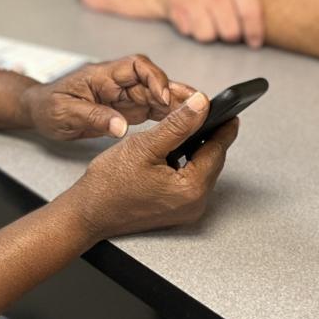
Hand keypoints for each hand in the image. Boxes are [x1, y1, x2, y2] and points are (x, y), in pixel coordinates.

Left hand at [22, 55, 194, 140]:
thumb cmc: (47, 106)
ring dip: (176, 104)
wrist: (38, 111)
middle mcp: (117, 81)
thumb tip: (120, 126)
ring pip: (157, 95)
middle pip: (154, 80)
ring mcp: (123, 95)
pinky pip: (151, 108)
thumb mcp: (65, 113)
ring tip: (198, 116)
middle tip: (197, 106)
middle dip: (175, 91)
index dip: (155, 78)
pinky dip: (167, 115)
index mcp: (102, 74)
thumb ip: (93, 118)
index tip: (164, 96)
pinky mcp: (125, 108)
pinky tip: (181, 123)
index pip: (137, 66)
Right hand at [70, 92, 237, 238]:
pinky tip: (168, 154)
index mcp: (191, 188)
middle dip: (206, 138)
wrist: (87, 213)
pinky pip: (188, 182)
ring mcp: (185, 211)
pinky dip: (183, 165)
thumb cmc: (108, 185)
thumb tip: (201, 105)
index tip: (231, 113)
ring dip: (193, 151)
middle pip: (211, 162)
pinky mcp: (174, 212)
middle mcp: (194, 204)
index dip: (223, 127)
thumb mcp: (145, 146)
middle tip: (200, 116)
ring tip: (180, 132)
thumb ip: (178, 124)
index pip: (217, 150)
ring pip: (199, 171)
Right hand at [157, 0, 312, 46]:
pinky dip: (193, 29)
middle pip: (229, 32)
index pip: (251, 15)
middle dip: (234, 35)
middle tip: (234, 29)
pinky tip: (199, 19)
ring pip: (207, 35)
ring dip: (213, 35)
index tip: (255, 41)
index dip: (255, 34)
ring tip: (216, 25)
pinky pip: (187, 30)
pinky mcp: (174, 2)